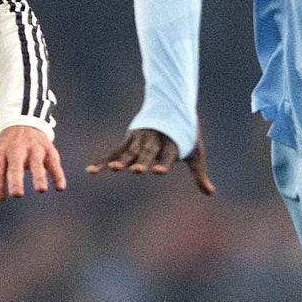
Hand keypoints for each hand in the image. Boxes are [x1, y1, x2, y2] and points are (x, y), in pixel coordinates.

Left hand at [0, 124, 66, 199]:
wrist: (24, 122)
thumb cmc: (5, 147)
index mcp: (0, 153)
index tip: (0, 197)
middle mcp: (17, 150)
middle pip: (16, 165)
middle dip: (16, 179)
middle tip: (17, 194)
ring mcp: (34, 149)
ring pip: (36, 163)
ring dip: (39, 176)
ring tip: (41, 190)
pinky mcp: (48, 150)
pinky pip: (54, 162)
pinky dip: (58, 174)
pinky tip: (60, 187)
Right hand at [85, 126, 214, 194]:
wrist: (173, 108)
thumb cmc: (185, 137)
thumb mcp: (195, 154)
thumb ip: (200, 175)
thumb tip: (211, 193)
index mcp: (171, 144)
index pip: (167, 155)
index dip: (163, 163)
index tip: (158, 172)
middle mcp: (153, 141)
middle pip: (146, 153)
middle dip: (141, 161)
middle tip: (136, 170)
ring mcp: (139, 140)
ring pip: (129, 152)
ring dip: (121, 160)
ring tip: (112, 168)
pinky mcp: (128, 142)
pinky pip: (113, 153)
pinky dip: (102, 161)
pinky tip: (91, 171)